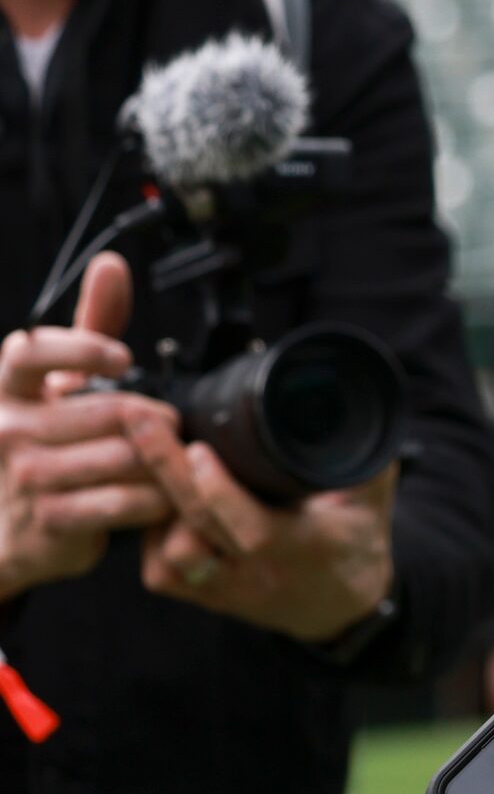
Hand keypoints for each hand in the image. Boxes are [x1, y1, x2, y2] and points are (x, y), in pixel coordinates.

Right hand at [0, 254, 174, 602]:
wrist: (13, 528)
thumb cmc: (45, 441)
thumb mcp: (60, 382)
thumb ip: (90, 324)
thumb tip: (111, 265)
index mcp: (9, 388)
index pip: (31, 352)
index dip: (79, 349)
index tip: (121, 357)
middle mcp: (8, 428)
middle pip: (111, 410)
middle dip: (159, 417)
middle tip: (176, 423)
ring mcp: (26, 476)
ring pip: (126, 456)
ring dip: (164, 460)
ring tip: (176, 459)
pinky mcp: (51, 519)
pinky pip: (126, 501)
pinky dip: (156, 498)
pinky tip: (164, 495)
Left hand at [121, 402, 397, 642]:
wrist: (344, 608)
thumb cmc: (357, 543)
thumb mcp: (372, 498)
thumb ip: (360, 455)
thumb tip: (343, 402)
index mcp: (308, 549)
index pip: (255, 530)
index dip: (220, 492)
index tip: (201, 447)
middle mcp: (261, 576)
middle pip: (198, 528)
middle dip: (163, 468)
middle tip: (140, 420)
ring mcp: (230, 591)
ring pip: (172, 554)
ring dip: (160, 508)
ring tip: (159, 463)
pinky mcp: (207, 599)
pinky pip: (162, 574)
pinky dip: (155, 536)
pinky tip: (167, 505)